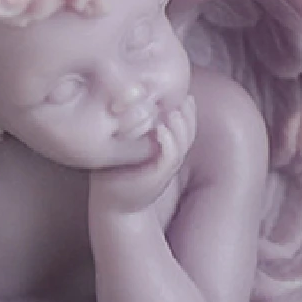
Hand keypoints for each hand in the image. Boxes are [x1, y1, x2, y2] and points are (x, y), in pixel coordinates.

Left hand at [91, 96, 195, 213]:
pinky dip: (168, 144)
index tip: (185, 95)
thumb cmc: (115, 173)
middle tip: (186, 98)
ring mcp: (164, 169)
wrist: (111, 205)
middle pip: (188, 134)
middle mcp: (168, 159)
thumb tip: (132, 101)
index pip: (184, 127)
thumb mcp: (126, 146)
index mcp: (165, 150)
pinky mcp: (157, 178)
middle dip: (189, 116)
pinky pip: (168, 159)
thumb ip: (135, 127)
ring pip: (181, 145)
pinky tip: (162, 130)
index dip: (188, 112)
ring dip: (180, 127)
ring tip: (174, 112)